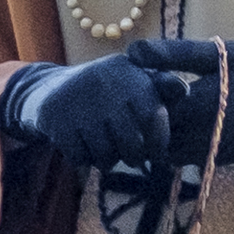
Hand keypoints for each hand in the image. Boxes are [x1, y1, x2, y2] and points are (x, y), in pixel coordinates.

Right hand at [6, 53, 171, 167]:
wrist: (49, 87)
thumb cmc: (106, 89)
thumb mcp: (133, 79)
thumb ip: (162, 85)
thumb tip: (184, 91)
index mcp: (128, 74)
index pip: (154, 116)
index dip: (158, 141)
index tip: (156, 153)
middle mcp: (104, 84)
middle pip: (132, 144)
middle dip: (134, 157)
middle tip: (131, 156)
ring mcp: (78, 102)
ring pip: (105, 156)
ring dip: (108, 160)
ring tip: (106, 150)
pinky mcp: (55, 119)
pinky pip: (81, 158)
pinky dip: (84, 159)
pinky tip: (82, 145)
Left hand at [123, 35, 233, 165]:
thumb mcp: (226, 55)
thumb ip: (177, 53)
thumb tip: (132, 51)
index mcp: (199, 103)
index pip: (145, 105)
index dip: (135, 91)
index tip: (138, 73)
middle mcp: (198, 134)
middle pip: (146, 131)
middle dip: (139, 112)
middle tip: (142, 90)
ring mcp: (203, 152)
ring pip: (157, 148)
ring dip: (151, 129)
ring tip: (158, 104)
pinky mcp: (209, 162)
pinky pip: (174, 156)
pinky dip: (165, 140)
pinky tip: (175, 119)